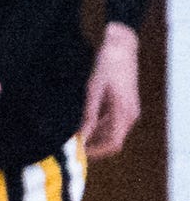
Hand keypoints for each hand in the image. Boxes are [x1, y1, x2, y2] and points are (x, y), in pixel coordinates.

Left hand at [82, 25, 140, 158]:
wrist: (121, 47)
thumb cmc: (107, 65)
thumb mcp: (93, 90)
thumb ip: (88, 115)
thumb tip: (80, 136)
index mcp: (124, 112)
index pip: (113, 143)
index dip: (95, 152)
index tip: (77, 153)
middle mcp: (130, 114)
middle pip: (112, 140)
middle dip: (93, 146)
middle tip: (70, 146)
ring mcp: (128, 110)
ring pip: (111, 132)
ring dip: (94, 136)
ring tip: (71, 135)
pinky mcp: (124, 105)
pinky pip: (111, 122)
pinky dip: (97, 126)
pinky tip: (80, 123)